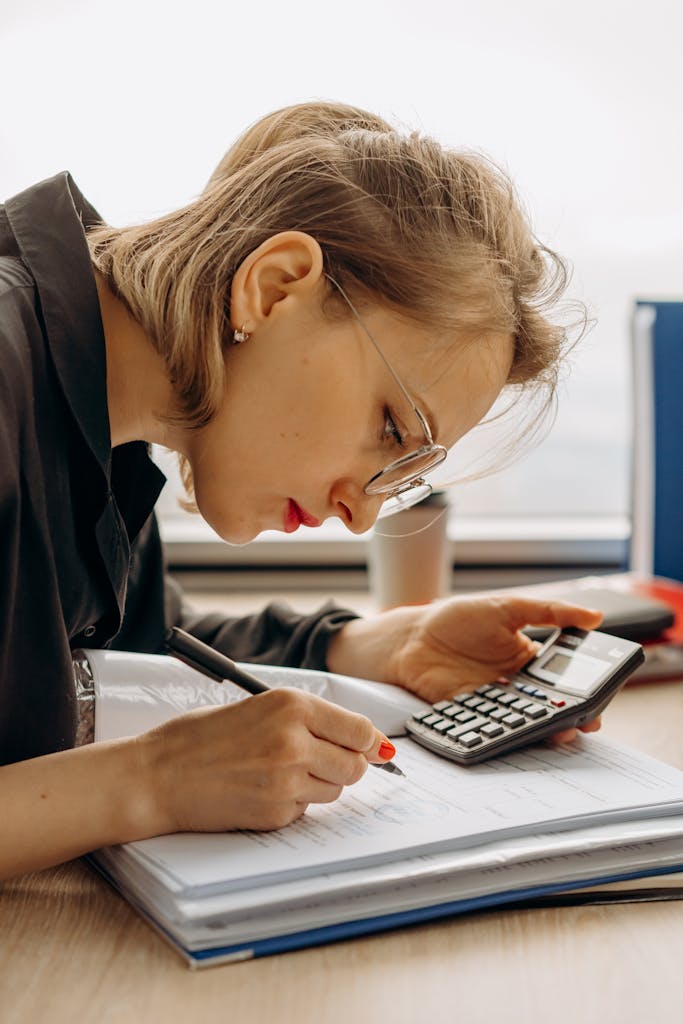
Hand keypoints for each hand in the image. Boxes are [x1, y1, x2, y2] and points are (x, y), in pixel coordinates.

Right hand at [135, 688, 392, 834]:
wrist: (158, 775)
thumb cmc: (200, 737)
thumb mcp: (258, 707)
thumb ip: (309, 719)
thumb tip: (362, 740)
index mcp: (292, 706)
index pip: (359, 729)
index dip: (369, 742)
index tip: (373, 748)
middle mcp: (294, 741)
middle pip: (355, 765)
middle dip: (346, 766)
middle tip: (320, 760)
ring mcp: (286, 781)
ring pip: (334, 790)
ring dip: (319, 785)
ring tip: (279, 773)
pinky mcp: (275, 814)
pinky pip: (305, 811)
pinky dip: (293, 804)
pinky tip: (261, 791)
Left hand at [327, 593, 604, 741]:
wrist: (412, 638)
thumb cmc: (458, 619)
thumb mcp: (508, 607)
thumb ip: (550, 612)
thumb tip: (595, 616)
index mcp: (528, 659)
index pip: (564, 679)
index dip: (583, 690)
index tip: (601, 697)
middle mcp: (515, 685)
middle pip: (550, 706)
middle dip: (572, 716)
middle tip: (588, 721)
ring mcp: (495, 703)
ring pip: (527, 721)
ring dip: (546, 729)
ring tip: (562, 731)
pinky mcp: (473, 716)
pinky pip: (496, 728)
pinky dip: (510, 734)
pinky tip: (521, 733)